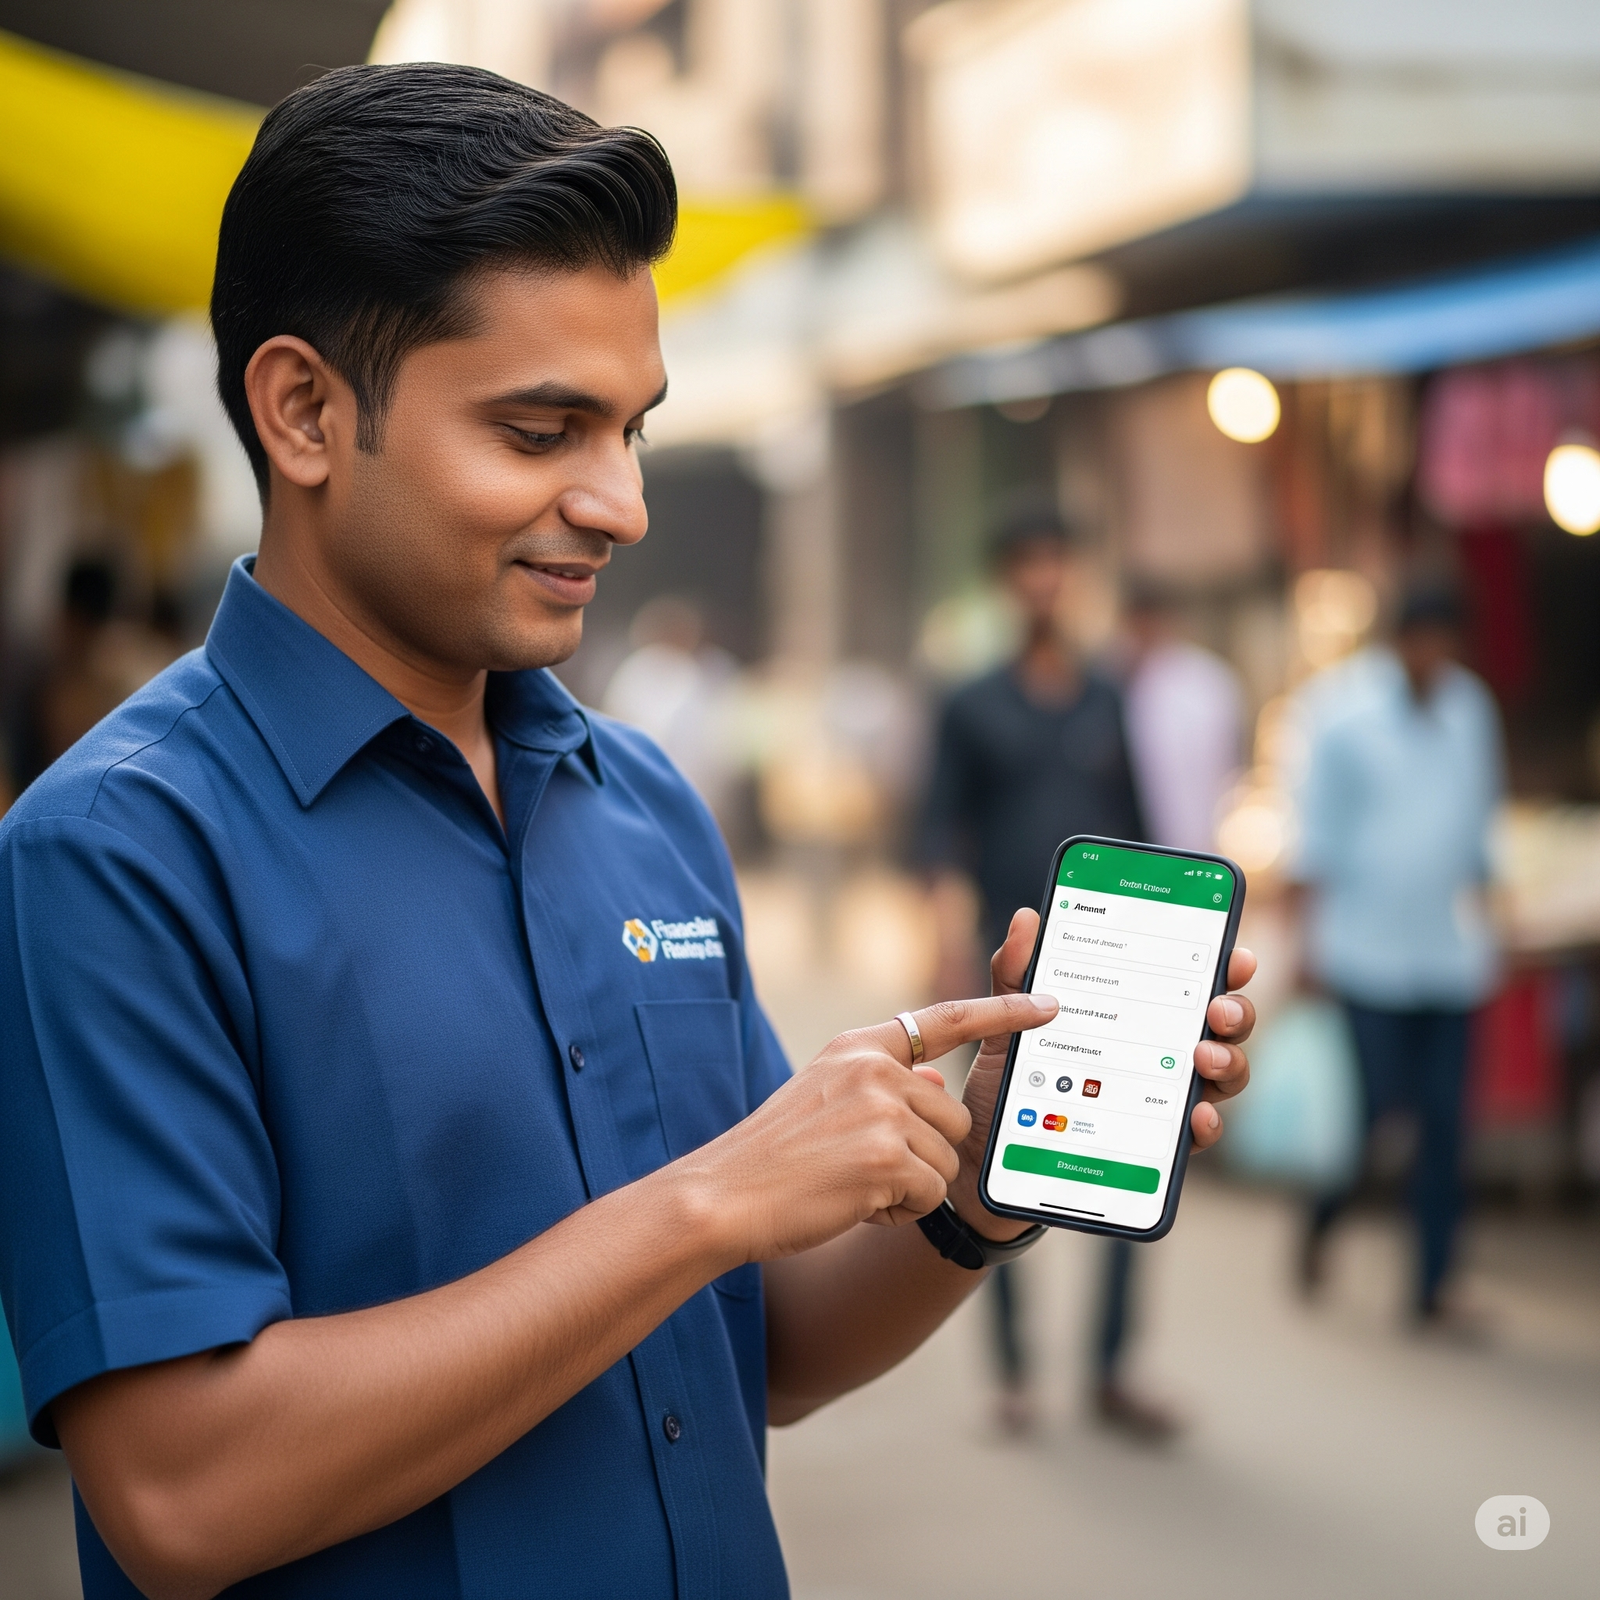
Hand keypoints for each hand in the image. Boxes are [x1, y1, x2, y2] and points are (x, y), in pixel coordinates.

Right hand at [678, 991, 1056, 1266]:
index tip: (1047, 1002)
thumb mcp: (828, 1098)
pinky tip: (854, 1203)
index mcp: (859, 1047)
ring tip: (851, 1184)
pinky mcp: (885, 1156)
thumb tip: (937, 1082)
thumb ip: (886, 1086)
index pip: (945, 1019)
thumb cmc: (777, 1156)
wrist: (725, 1196)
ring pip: (945, 1160)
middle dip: (923, 1154)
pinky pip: (930, 1195)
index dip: (1002, 1010)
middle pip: (952, 1117)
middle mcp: (874, 1068)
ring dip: (910, 1186)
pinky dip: (900, 1212)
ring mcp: (881, 1109)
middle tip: (862, 1167)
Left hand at [947, 908, 1256, 1239]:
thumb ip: (1016, 974)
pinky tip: (1197, 1114)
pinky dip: (1206, 1124)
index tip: (1236, 956)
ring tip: (1205, 1057)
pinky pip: (1195, 1137)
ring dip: (1228, 1063)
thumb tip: (1027, 918)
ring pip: (1223, 1077)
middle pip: (1221, 1028)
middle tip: (1218, 1010)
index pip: (1189, 984)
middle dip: (1235, 1012)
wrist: (985, 1152)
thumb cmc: (1007, 1082)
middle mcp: (1159, 1054)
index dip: (1224, 968)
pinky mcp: (1153, 1146)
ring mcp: (1161, 1100)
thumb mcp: (1006, 1025)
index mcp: (1133, 1015)